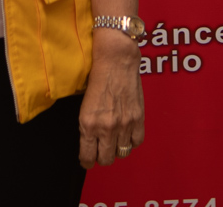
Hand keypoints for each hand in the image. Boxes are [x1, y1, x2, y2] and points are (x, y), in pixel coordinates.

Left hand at [77, 31, 144, 167]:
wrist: (116, 61)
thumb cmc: (97, 78)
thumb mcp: (85, 106)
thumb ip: (88, 127)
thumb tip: (91, 144)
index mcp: (87, 125)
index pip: (87, 157)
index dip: (87, 161)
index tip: (88, 158)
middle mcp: (105, 128)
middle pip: (106, 159)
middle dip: (102, 157)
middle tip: (101, 149)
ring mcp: (123, 124)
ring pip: (122, 153)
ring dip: (117, 149)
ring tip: (115, 140)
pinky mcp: (138, 118)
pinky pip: (136, 142)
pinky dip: (132, 141)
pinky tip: (127, 133)